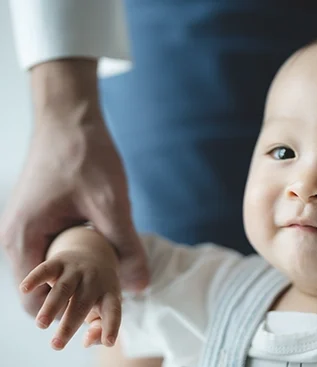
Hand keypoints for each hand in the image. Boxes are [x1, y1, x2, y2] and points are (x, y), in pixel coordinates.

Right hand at [0, 60, 147, 317]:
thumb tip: (140, 286)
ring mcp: (24, 227)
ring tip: (108, 281)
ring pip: (49, 268)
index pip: (34, 298)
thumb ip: (125, 247)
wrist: (71, 116)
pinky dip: (75, 259)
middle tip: (107, 301)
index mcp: (21, 237)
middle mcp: (15, 236)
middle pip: (40, 287)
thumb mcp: (112, 203)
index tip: (96, 315)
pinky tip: (102, 256)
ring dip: (76, 278)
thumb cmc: (85, 154)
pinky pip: (53, 250)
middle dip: (73, 298)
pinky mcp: (38, 218)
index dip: (65, 312)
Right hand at [20, 231, 120, 349]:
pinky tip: (25, 289)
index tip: (109, 341)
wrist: (94, 253)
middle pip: (82, 304)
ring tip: (41, 324)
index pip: (113, 311)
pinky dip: (35, 278)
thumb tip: (86, 342)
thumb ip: (99, 329)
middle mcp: (95, 281)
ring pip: (64, 288)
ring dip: (51, 307)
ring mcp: (77, 270)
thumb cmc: (97, 292)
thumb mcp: (104, 309)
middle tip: (56, 345)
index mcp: (109, 294)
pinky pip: (46, 269)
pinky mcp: (60, 262)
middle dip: (69, 325)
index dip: (112, 326)